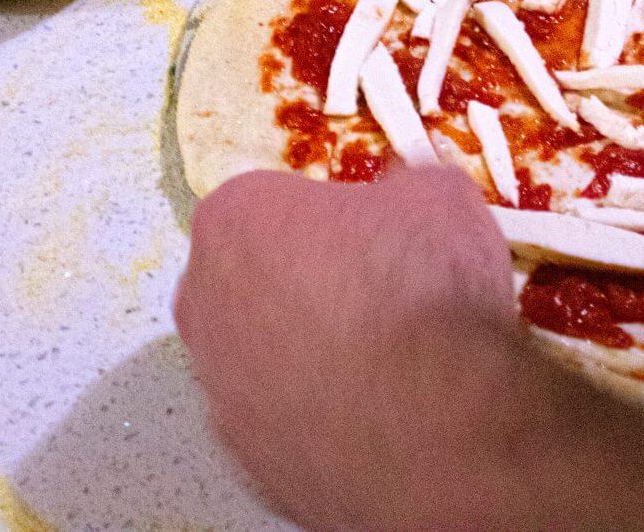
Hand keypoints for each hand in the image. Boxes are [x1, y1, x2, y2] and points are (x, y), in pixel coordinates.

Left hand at [174, 163, 517, 527]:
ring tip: (389, 359)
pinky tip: (379, 409)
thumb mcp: (440, 195)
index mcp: (234, 219)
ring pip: (265, 351)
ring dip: (312, 348)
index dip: (333, 215)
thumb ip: (405, 188)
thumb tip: (408, 196)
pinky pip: (284, 414)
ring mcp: (218, 387)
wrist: (433, 425)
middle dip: (308, 279)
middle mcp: (202, 301)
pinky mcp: (246, 455)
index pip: (275, 199)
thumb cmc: (422, 288)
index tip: (377, 234)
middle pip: (256, 275)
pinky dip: (322, 409)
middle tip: (380, 291)